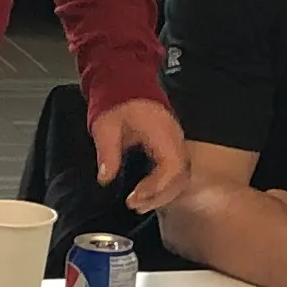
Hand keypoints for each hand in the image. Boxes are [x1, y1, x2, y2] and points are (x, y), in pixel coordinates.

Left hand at [93, 96, 187, 214]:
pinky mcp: (171, 145)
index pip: (172, 165)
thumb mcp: (105, 126)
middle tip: (135, 205)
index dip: (157, 186)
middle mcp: (174, 137)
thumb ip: (107, 153)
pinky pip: (176, 170)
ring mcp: (175, 140)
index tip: (136, 196)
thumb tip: (106, 177)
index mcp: (161, 130)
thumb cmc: (118, 100)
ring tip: (140, 204)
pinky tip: (148, 194)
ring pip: (181, 175)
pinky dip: (164, 185)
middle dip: (160, 195)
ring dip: (163, 193)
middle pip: (180, 175)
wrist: (126, 81)